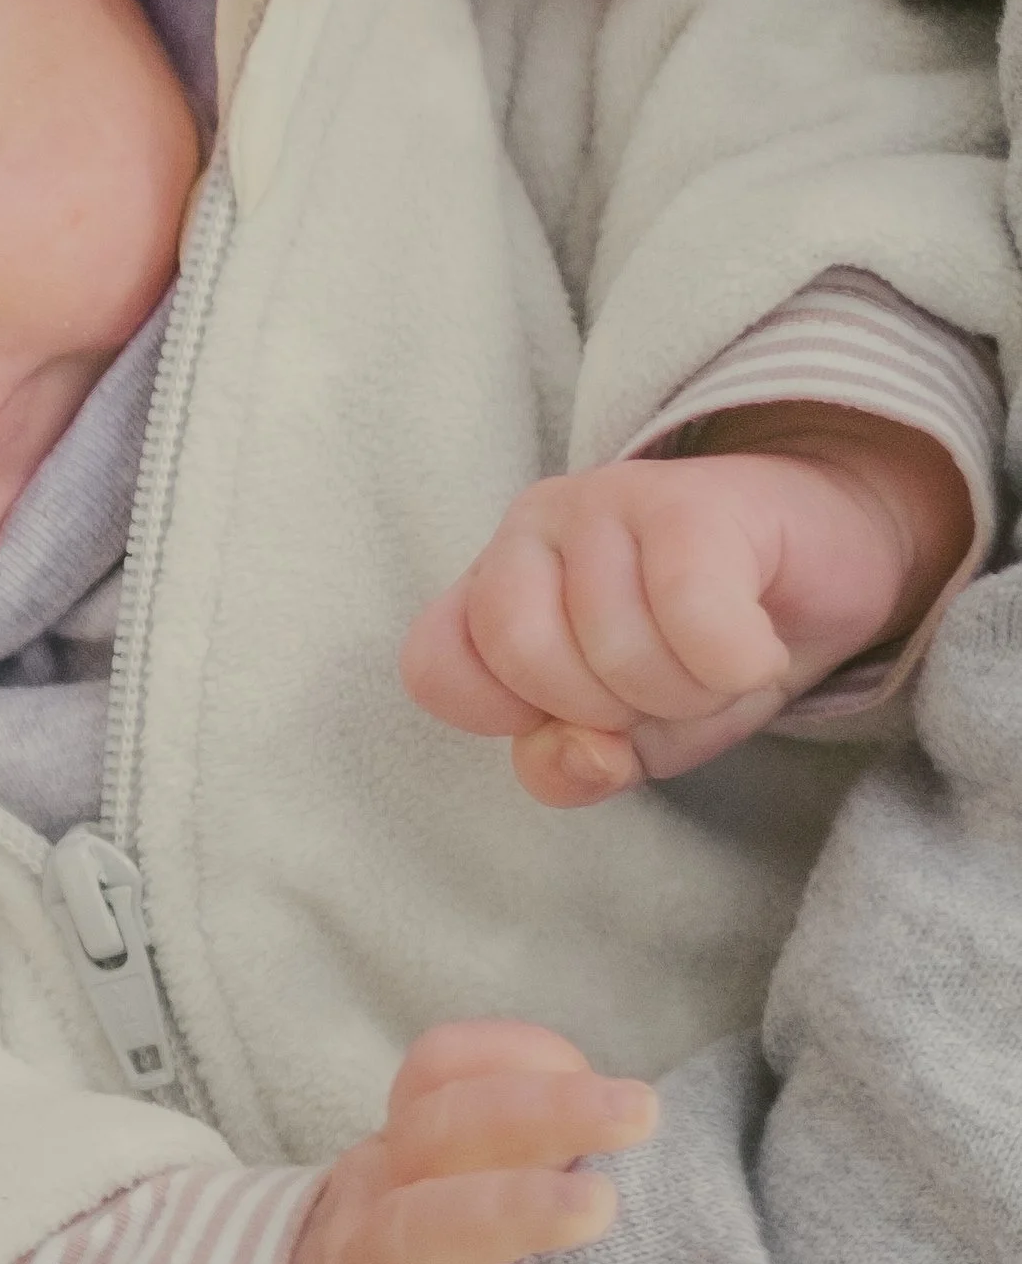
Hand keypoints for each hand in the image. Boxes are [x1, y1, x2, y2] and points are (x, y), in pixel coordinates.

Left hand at [400, 415, 971, 806]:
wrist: (829, 557)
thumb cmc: (709, 649)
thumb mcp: (635, 733)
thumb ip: (576, 763)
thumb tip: (581, 758)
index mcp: (495, 582)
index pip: (435, 667)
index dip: (514, 719)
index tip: (589, 719)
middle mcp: (533, 528)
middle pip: (524, 657)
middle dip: (611, 708)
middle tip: (669, 684)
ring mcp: (606, 500)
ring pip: (614, 648)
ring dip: (688, 690)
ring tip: (717, 661)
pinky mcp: (692, 500)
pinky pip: (693, 615)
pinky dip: (736, 663)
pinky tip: (756, 650)